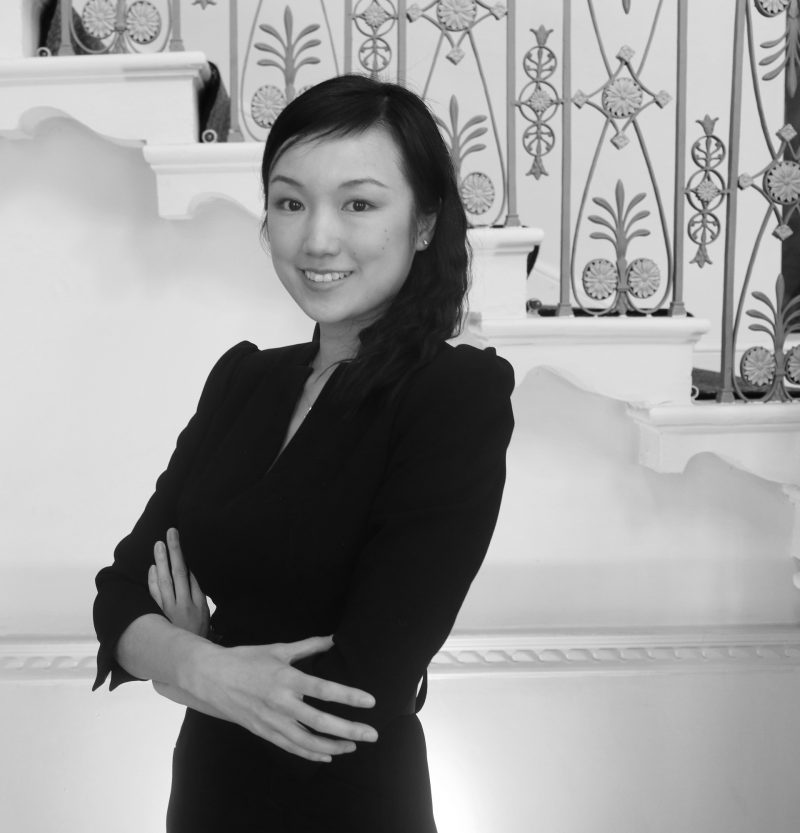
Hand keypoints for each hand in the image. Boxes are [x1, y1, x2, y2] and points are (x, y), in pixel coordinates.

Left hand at [148, 528, 209, 637]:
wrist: (187, 658)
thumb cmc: (197, 633)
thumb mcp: (205, 614)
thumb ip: (198, 595)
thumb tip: (189, 574)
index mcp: (198, 603)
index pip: (191, 575)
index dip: (185, 558)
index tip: (179, 540)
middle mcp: (184, 604)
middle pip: (179, 572)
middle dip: (175, 551)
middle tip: (171, 533)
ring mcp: (169, 609)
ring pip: (165, 580)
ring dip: (161, 560)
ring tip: (159, 544)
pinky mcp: (158, 615)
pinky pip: (154, 594)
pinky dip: (152, 579)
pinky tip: (152, 567)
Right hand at [186, 634, 378, 762]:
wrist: (211, 678)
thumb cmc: (246, 659)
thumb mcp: (278, 649)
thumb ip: (308, 646)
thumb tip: (333, 639)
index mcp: (286, 679)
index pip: (324, 690)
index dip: (348, 696)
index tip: (370, 701)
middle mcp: (281, 703)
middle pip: (320, 722)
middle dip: (349, 729)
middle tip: (372, 734)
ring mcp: (271, 721)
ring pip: (307, 741)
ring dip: (333, 745)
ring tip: (354, 746)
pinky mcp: (264, 732)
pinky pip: (291, 747)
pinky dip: (311, 753)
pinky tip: (327, 755)